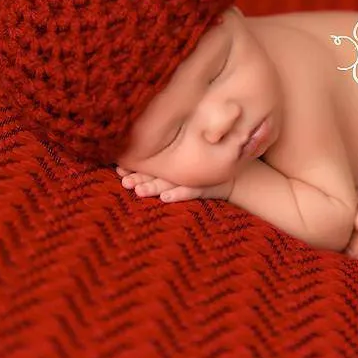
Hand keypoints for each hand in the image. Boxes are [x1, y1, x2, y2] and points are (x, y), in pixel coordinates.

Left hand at [116, 166, 233, 201]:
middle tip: (123, 181)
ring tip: (138, 190)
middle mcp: (182, 167)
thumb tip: (131, 163)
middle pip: (157, 172)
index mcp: (175, 161)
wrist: (238, 176)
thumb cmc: (205, 169)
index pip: (152, 163)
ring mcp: (194, 177)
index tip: (118, 168)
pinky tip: (165, 198)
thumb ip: (166, 160)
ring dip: (154, 186)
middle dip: (139, 176)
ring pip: (170, 181)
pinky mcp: (207, 186)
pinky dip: (179, 194)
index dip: (135, 165)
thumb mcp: (187, 163)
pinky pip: (192, 191)